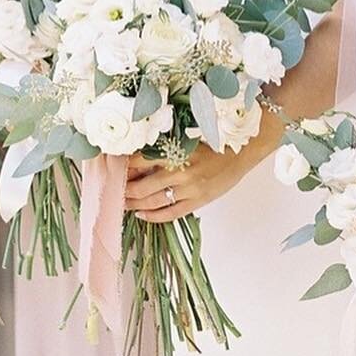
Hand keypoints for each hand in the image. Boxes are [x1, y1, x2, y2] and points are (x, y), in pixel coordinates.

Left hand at [125, 132, 270, 222]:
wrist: (243, 150)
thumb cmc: (214, 142)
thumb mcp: (186, 139)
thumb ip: (164, 148)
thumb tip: (136, 159)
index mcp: (176, 150)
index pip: (139, 161)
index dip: (123, 167)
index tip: (112, 169)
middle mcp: (181, 170)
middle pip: (142, 186)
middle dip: (124, 190)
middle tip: (112, 191)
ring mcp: (190, 188)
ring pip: (153, 201)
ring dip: (134, 204)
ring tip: (123, 204)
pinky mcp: (199, 201)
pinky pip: (171, 213)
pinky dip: (153, 216)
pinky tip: (142, 214)